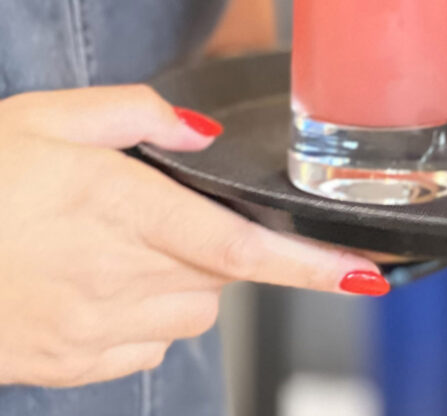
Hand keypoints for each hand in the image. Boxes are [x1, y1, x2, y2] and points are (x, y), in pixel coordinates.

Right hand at [0, 85, 387, 388]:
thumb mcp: (51, 115)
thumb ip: (139, 113)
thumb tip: (202, 135)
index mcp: (120, 210)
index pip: (239, 246)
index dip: (310, 265)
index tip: (363, 274)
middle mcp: (115, 278)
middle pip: (225, 273)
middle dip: (226, 243)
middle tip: (170, 210)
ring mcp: (91, 331)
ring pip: (195, 312)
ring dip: (190, 279)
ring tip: (130, 243)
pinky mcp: (70, 365)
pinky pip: (150, 346)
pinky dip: (151, 314)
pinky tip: (104, 281)